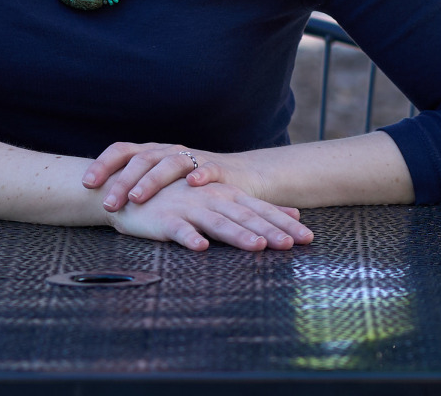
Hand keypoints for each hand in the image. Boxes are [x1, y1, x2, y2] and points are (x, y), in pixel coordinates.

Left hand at [84, 141, 286, 214]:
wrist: (238, 176)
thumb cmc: (189, 185)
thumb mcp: (160, 183)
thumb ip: (133, 187)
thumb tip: (95, 200)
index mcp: (151, 153)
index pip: (122, 151)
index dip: (103, 165)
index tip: (86, 184)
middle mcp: (168, 152)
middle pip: (142, 160)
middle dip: (123, 182)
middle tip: (109, 204)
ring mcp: (193, 158)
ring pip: (169, 164)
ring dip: (152, 180)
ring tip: (138, 198)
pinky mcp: (219, 169)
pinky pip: (208, 169)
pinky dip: (200, 175)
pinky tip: (192, 185)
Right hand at [104, 177, 312, 251]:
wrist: (131, 191)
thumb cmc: (179, 200)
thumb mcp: (219, 200)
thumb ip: (254, 208)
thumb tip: (294, 215)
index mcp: (225, 196)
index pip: (260, 210)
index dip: (283, 223)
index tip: (309, 238)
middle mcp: (210, 199)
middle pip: (244, 216)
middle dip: (268, 230)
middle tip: (292, 245)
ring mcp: (188, 209)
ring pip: (217, 222)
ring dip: (237, 234)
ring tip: (257, 246)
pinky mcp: (164, 219)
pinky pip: (178, 230)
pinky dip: (189, 237)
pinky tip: (201, 248)